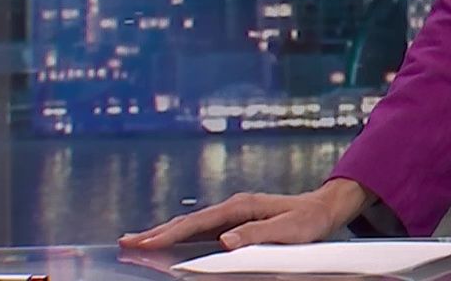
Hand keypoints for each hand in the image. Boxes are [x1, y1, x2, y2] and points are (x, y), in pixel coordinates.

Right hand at [118, 178, 372, 250]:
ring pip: (192, 224)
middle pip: (187, 220)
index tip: (145, 243)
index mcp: (241, 206)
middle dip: (156, 231)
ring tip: (137, 241)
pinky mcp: (236, 220)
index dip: (170, 234)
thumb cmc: (309, 220)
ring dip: (165, 233)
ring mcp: (233, 212)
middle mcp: (233, 206)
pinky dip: (181, 235)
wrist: (325, 207)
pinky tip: (170, 242)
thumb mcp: (290, 230)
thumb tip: (224, 241)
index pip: (198, 222)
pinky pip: (202, 229)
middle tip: (126, 241)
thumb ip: (258, 234)